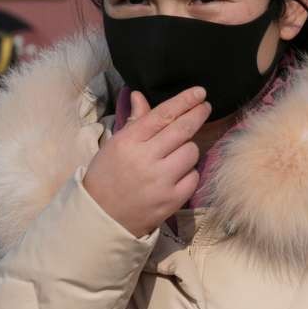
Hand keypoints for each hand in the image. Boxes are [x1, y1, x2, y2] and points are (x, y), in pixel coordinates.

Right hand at [83, 87, 210, 237]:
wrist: (103, 216)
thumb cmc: (107, 175)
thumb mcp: (116, 144)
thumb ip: (135, 121)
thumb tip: (140, 95)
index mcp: (129, 142)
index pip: (163, 115)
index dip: (184, 101)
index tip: (199, 92)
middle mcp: (146, 159)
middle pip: (183, 130)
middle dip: (198, 114)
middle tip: (205, 106)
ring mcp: (161, 181)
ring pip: (191, 152)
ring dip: (188, 148)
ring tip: (176, 153)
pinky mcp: (172, 200)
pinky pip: (193, 176)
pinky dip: (188, 172)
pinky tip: (177, 173)